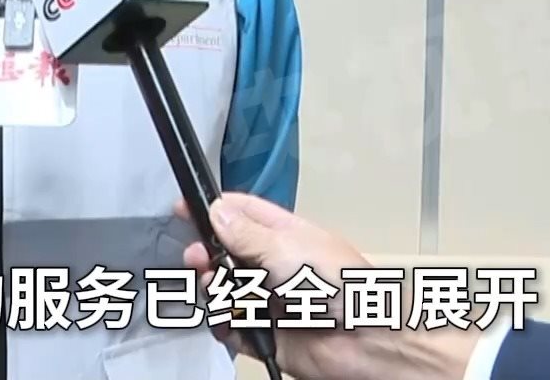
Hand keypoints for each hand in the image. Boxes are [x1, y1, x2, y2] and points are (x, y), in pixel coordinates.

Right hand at [178, 193, 478, 379]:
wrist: (366, 342)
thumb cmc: (342, 286)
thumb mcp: (288, 248)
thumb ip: (246, 233)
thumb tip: (215, 211)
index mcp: (286, 235)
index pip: (241, 214)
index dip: (212, 209)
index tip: (184, 208)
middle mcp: (274, 265)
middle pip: (225, 253)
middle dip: (206, 254)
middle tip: (198, 258)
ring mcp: (269, 300)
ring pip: (223, 290)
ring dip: (213, 290)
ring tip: (217, 292)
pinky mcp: (265, 334)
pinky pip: (231, 327)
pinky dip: (224, 324)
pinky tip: (228, 320)